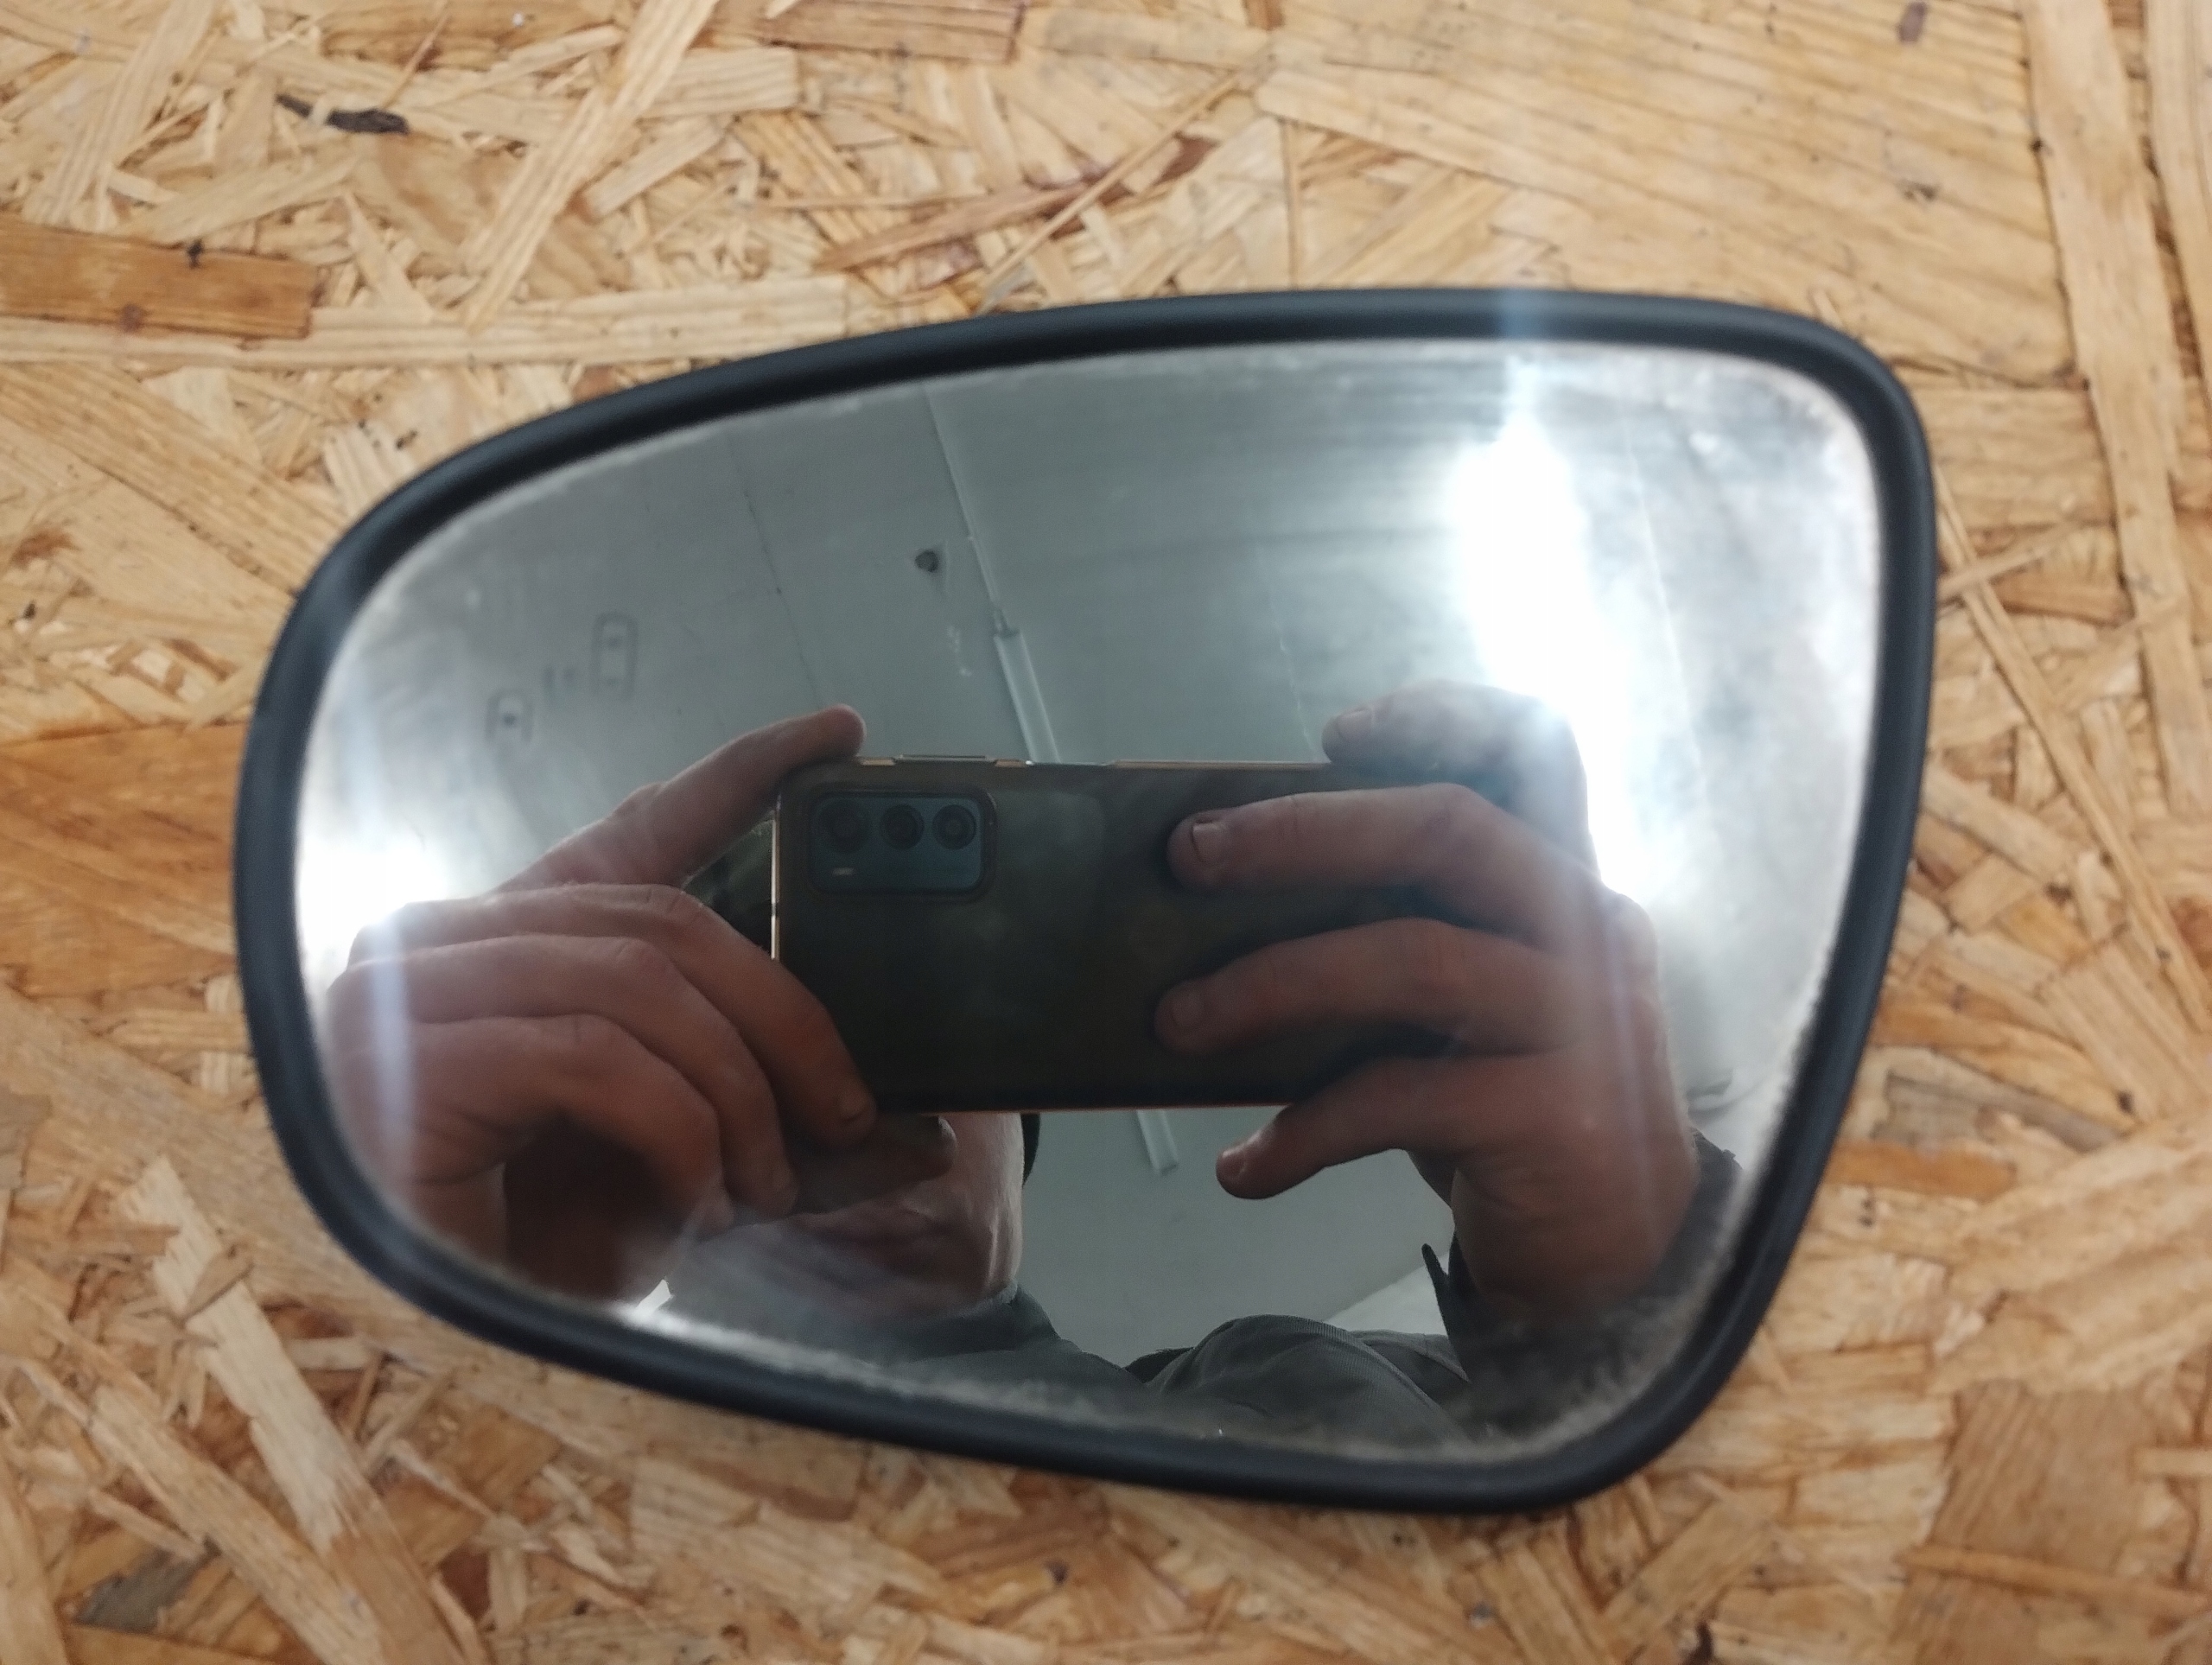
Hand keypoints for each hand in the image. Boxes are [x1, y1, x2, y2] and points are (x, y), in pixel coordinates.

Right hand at [325, 708, 953, 1298]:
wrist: (437, 1348)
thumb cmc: (539, 1251)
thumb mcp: (690, 1175)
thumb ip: (787, 1136)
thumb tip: (922, 1132)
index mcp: (515, 944)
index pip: (640, 833)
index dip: (739, 777)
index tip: (835, 735)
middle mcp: (449, 940)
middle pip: (666, 925)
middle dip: (784, 1022)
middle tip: (848, 1115)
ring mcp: (411, 990)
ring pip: (637, 985)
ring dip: (733, 1094)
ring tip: (764, 1185)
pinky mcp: (404, 1056)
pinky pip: (590, 1057)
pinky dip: (674, 1133)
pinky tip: (694, 1200)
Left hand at [1154, 682, 1695, 1320]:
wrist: (1613, 1258)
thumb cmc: (1507, 1106)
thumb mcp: (1462, 1007)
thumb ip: (1397, 939)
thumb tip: (1226, 906)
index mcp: (1564, 882)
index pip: (1538, 750)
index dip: (1446, 716)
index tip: (1338, 733)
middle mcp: (1589, 930)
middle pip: (1449, 828)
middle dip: (1304, 830)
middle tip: (1190, 856)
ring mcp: (1584, 1022)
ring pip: (1412, 959)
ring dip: (1273, 983)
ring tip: (1177, 1021)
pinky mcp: (1555, 1118)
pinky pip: (1401, 1097)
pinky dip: (1303, 1131)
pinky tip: (1245, 1168)